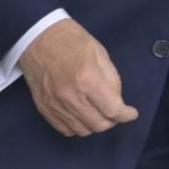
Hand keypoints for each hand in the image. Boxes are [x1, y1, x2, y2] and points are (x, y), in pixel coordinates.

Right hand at [17, 19, 138, 135]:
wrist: (37, 37)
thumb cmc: (71, 40)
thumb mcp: (100, 52)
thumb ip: (112, 79)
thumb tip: (117, 101)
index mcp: (87, 78)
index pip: (112, 109)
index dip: (126, 115)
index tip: (131, 113)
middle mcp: (70, 96)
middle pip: (98, 124)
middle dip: (112, 120)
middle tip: (114, 110)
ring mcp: (55, 105)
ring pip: (83, 131)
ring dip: (95, 124)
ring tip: (98, 111)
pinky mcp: (44, 109)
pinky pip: (66, 130)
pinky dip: (78, 126)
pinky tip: (82, 114)